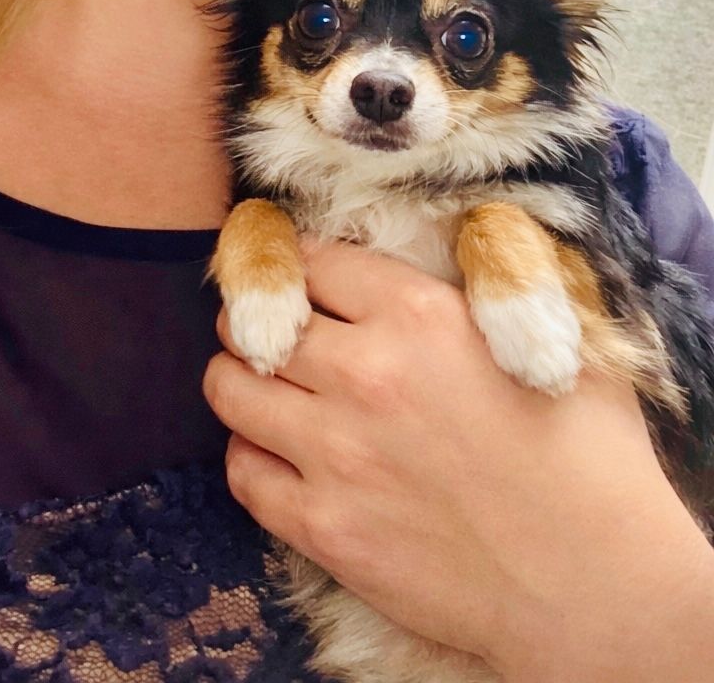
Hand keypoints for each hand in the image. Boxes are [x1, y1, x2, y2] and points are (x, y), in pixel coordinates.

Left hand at [202, 237, 713, 681]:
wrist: (596, 585)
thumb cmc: (591, 458)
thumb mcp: (554, 335)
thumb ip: (491, 284)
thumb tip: (464, 241)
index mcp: (419, 314)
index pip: (312, 260)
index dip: (298, 261)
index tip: (296, 271)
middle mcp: (364, 373)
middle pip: (255, 319)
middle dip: (255, 317)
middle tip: (269, 329)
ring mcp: (336, 453)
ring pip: (230, 389)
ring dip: (239, 378)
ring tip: (261, 385)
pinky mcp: (324, 527)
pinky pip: (243, 472)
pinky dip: (249, 455)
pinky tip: (276, 453)